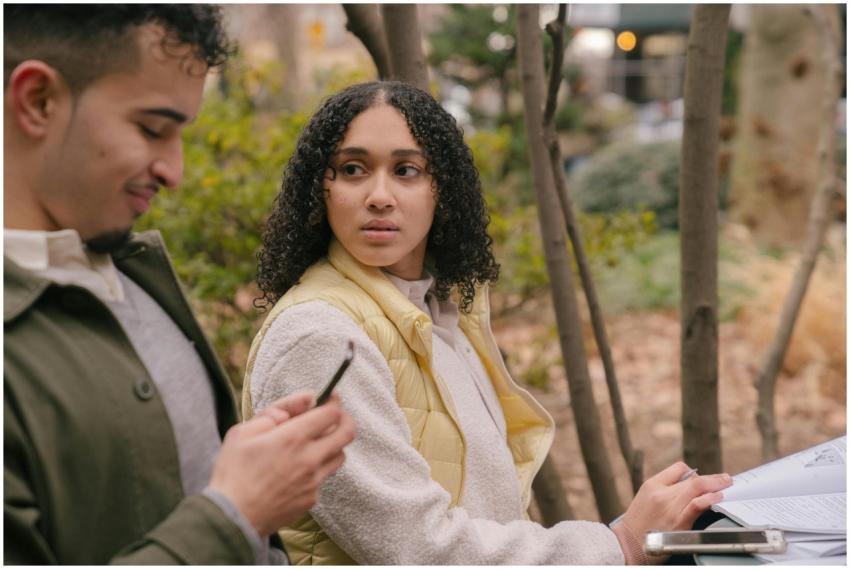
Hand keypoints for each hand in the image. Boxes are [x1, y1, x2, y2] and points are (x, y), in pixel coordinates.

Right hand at [209, 391, 354, 535]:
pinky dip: (318, 467)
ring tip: (316, 441)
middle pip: (347, 433)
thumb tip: (307, 399)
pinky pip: (325, 477)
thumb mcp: (244, 431)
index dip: (333, 402)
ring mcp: (313, 481)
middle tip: (334, 416)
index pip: (332, 413)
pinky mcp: (311, 498)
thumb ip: (278, 410)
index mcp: (293, 438)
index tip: (329, 397)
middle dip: (344, 419)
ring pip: (340, 455)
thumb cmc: (233, 472)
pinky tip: (299, 467)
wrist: (231, 518)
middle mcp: (310, 458)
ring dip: (334, 444)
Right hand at [616, 462, 731, 562]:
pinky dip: (708, 499)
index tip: (702, 479)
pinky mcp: (678, 522)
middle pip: (692, 479)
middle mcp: (661, 493)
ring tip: (726, 484)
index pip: (678, 468)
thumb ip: (663, 488)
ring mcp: (670, 507)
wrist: (628, 544)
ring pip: (697, 488)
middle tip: (726, 478)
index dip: (693, 472)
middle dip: (712, 478)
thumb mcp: (644, 497)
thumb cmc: (638, 523)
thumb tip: (687, 484)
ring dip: (715, 485)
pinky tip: (717, 498)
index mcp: (652, 484)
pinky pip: (696, 505)